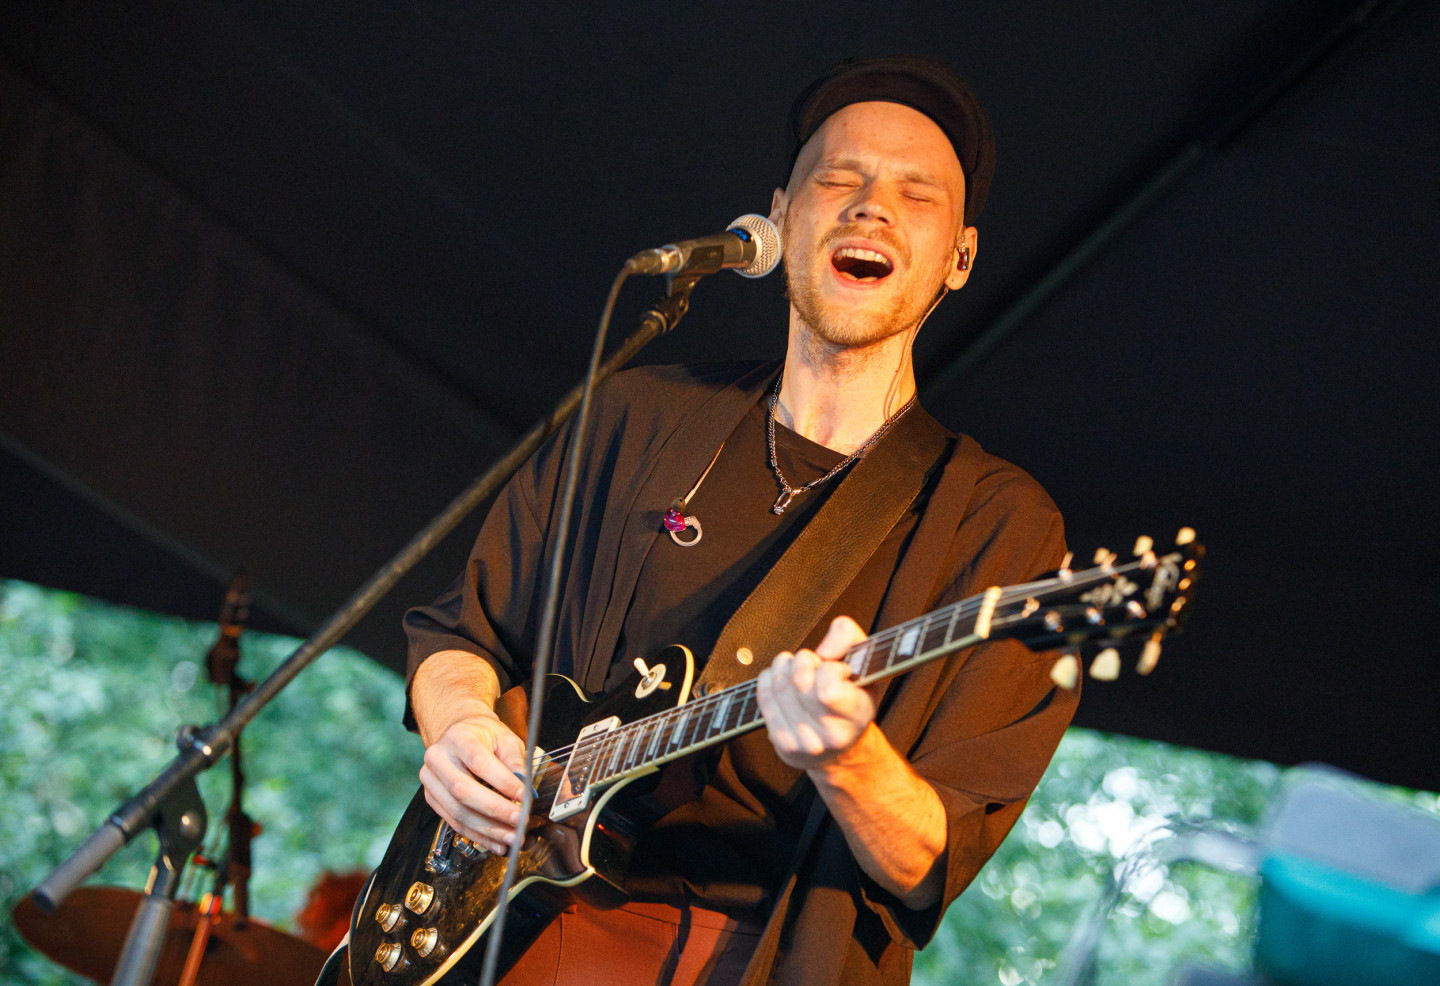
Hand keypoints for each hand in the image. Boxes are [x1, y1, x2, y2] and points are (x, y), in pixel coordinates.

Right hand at [418, 708, 528, 854]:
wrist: (460, 733)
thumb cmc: (484, 736)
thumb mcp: (504, 738)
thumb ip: (515, 761)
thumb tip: (525, 789)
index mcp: (457, 738)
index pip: (479, 763)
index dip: (503, 783)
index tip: (524, 797)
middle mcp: (438, 759)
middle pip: (464, 791)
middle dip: (495, 811)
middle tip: (519, 822)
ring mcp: (431, 780)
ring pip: (458, 812)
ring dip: (487, 830)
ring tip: (511, 837)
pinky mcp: (431, 798)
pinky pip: (454, 822)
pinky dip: (477, 835)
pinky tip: (496, 842)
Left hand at [756, 616, 874, 770]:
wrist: (841, 748)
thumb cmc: (852, 699)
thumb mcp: (863, 662)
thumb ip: (847, 635)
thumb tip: (824, 651)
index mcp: (857, 714)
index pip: (828, 688)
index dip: (831, 668)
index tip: (838, 669)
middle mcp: (832, 734)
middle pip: (799, 679)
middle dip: (804, 660)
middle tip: (815, 666)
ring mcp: (805, 742)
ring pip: (779, 685)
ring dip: (785, 666)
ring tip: (798, 669)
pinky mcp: (782, 744)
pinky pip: (764, 698)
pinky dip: (770, 680)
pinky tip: (783, 680)